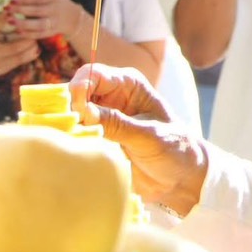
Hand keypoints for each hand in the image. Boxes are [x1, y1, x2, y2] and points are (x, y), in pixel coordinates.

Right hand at [0, 11, 39, 78]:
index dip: (4, 19)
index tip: (13, 11)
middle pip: (14, 46)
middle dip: (27, 37)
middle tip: (34, 27)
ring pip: (19, 56)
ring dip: (31, 47)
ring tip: (37, 37)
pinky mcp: (2, 70)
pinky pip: (18, 63)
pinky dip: (29, 55)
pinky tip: (36, 49)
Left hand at [6, 0, 85, 40]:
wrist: (71, 16)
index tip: (12, 0)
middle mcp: (56, 9)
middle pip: (38, 11)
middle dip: (21, 10)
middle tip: (7, 10)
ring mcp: (55, 22)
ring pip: (39, 25)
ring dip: (24, 24)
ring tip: (10, 21)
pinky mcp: (52, 32)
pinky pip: (40, 34)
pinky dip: (29, 34)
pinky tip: (17, 32)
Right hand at [69, 65, 206, 214]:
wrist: (182, 178)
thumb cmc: (175, 149)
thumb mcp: (149, 136)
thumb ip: (118, 124)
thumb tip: (84, 112)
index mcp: (129, 84)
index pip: (93, 74)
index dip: (80, 88)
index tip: (79, 111)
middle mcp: (112, 96)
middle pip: (77, 92)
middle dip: (70, 108)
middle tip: (73, 129)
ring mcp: (103, 118)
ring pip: (72, 114)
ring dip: (69, 125)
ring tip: (75, 141)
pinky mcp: (98, 139)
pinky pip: (75, 134)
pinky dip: (71, 139)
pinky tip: (75, 150)